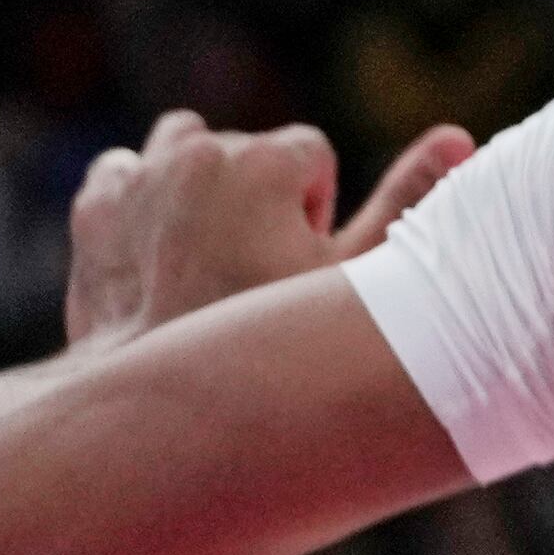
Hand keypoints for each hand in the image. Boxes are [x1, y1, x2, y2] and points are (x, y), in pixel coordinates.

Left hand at [63, 111, 472, 349]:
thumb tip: (458, 136)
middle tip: (252, 275)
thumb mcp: (354, 280)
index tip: (293, 266)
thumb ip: (408, 199)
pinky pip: (125, 172)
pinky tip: (160, 249)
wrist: (156, 418)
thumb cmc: (268, 348)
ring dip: (200, 184)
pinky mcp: (95, 208)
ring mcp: (138, 178)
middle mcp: (197, 153)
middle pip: (249, 151)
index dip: (312, 215)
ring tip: (209, 252)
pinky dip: (143, 198)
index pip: (311, 154)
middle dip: (257, 199)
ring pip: (185, 148)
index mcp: (265, 159)